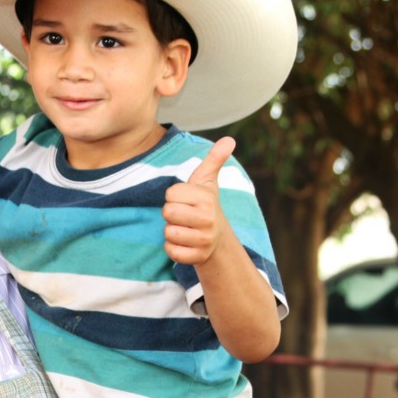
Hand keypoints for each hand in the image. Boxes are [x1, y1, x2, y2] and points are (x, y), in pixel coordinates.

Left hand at [162, 136, 235, 264]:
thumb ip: (214, 159)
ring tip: (186, 228)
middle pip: (167, 213)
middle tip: (185, 215)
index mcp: (207, 199)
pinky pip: (170, 250)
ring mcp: (204, 240)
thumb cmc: (205, 205)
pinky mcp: (197, 257)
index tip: (187, 200)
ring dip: (171, 231)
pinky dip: (172, 248)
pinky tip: (185, 243)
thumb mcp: (208, 181)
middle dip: (171, 214)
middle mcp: (208, 219)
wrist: (217, 239)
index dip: (174, 197)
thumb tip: (230, 139)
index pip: (170, 194)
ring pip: (167, 232)